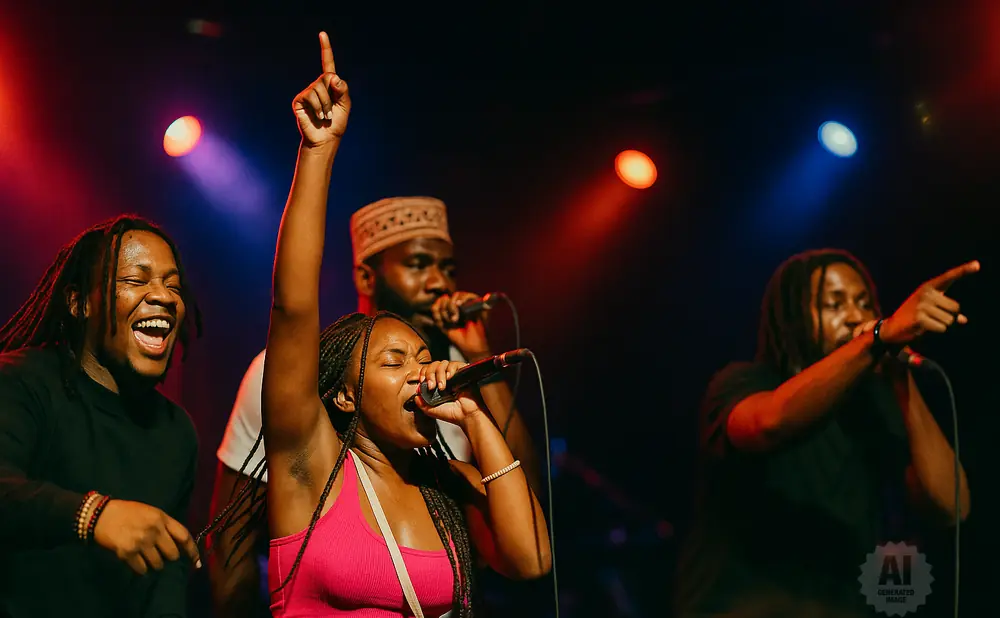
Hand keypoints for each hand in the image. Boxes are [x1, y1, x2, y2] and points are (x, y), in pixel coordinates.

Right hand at [93, 499, 201, 574]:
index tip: (196, 562)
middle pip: (172, 554)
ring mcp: (141, 542)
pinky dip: (141, 569)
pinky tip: (136, 562)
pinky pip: (142, 569)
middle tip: (160, 554)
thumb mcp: (151, 512)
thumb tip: (179, 544)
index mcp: (162, 518)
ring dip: (154, 564)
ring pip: (158, 564)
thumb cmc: (128, 512)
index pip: (184, 536)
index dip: (192, 551)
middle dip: (168, 557)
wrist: (100, 515)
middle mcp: (154, 530)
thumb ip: (165, 526)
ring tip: (146, 557)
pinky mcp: (127, 553)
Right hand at [292, 32, 350, 147]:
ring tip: (325, 116)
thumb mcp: (345, 105)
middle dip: (333, 95)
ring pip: (319, 88)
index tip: (322, 33)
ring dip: (326, 105)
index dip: (325, 49)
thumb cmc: (336, 123)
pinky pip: (311, 96)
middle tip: (331, 111)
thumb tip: (332, 76)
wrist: (325, 139)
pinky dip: (318, 107)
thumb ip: (343, 89)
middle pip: (327, 77)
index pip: (327, 63)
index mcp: (329, 85)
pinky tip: (318, 116)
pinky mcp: (299, 100)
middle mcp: (317, 85)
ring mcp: (307, 92)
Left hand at [415, 360, 486, 426]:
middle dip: (430, 374)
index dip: (423, 373)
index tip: (422, 382)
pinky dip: (450, 370)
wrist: (466, 416)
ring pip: (443, 363)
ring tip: (442, 387)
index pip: (428, 370)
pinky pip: (455, 364)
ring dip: (439, 374)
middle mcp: (446, 377)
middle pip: (434, 364)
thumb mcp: (431, 410)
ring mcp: (455, 374)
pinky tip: (449, 378)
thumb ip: (421, 403)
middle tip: (431, 386)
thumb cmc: (452, 414)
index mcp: (438, 383)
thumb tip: (415, 395)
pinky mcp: (464, 372)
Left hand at [430, 292, 490, 358]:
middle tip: (450, 321)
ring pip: (457, 295)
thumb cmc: (459, 338)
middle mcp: (460, 306)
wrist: (471, 347)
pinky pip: (469, 296)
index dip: (437, 306)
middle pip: (448, 297)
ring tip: (455, 319)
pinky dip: (463, 300)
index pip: (441, 300)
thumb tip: (443, 296)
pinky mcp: (479, 306)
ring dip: (452, 306)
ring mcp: (469, 305)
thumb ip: (438, 312)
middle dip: (444, 309)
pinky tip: (460, 307)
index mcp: (451, 311)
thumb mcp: (443, 325)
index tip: (439, 318)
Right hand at [880, 260, 978, 344]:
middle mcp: (926, 293)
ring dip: (942, 325)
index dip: (964, 270)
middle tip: (932, 317)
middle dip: (949, 317)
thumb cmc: (914, 316)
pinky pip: (942, 328)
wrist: (891, 327)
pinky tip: (923, 327)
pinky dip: (936, 330)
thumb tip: (963, 320)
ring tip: (927, 322)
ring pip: (950, 320)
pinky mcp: (920, 318)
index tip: (977, 265)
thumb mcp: (931, 309)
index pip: (948, 277)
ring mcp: (922, 305)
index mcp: (929, 287)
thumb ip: (948, 311)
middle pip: (955, 308)